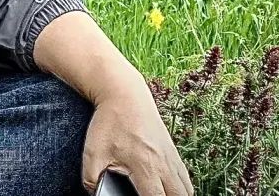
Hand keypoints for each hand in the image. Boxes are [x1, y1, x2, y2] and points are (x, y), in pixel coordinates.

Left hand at [81, 78, 192, 195]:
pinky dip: (180, 187)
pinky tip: (166, 188)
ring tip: (159, 195)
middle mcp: (164, 163)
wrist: (124, 93)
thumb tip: (95, 193)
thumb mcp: (92, 152)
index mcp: (145, 166)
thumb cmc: (109, 122)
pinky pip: (185, 177)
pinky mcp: (173, 151)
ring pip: (186, 189)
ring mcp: (172, 157)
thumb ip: (91, 179)